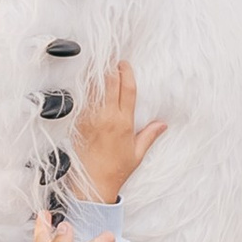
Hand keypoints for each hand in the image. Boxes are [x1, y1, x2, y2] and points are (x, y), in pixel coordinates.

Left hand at [66, 61, 165, 203]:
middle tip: (110, 57)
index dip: (126, 72)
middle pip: (109, 83)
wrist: (92, 184)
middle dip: (110, 67)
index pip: (127, 89)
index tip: (125, 63)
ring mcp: (90, 118)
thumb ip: (149, 135)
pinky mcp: (78, 122)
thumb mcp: (137, 153)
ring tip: (98, 62)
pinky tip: (85, 79)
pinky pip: (82, 99)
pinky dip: (85, 87)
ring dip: (96, 73)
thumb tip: (163, 123)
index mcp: (123, 122)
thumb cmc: (115, 170)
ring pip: (94, 88)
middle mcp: (107, 117)